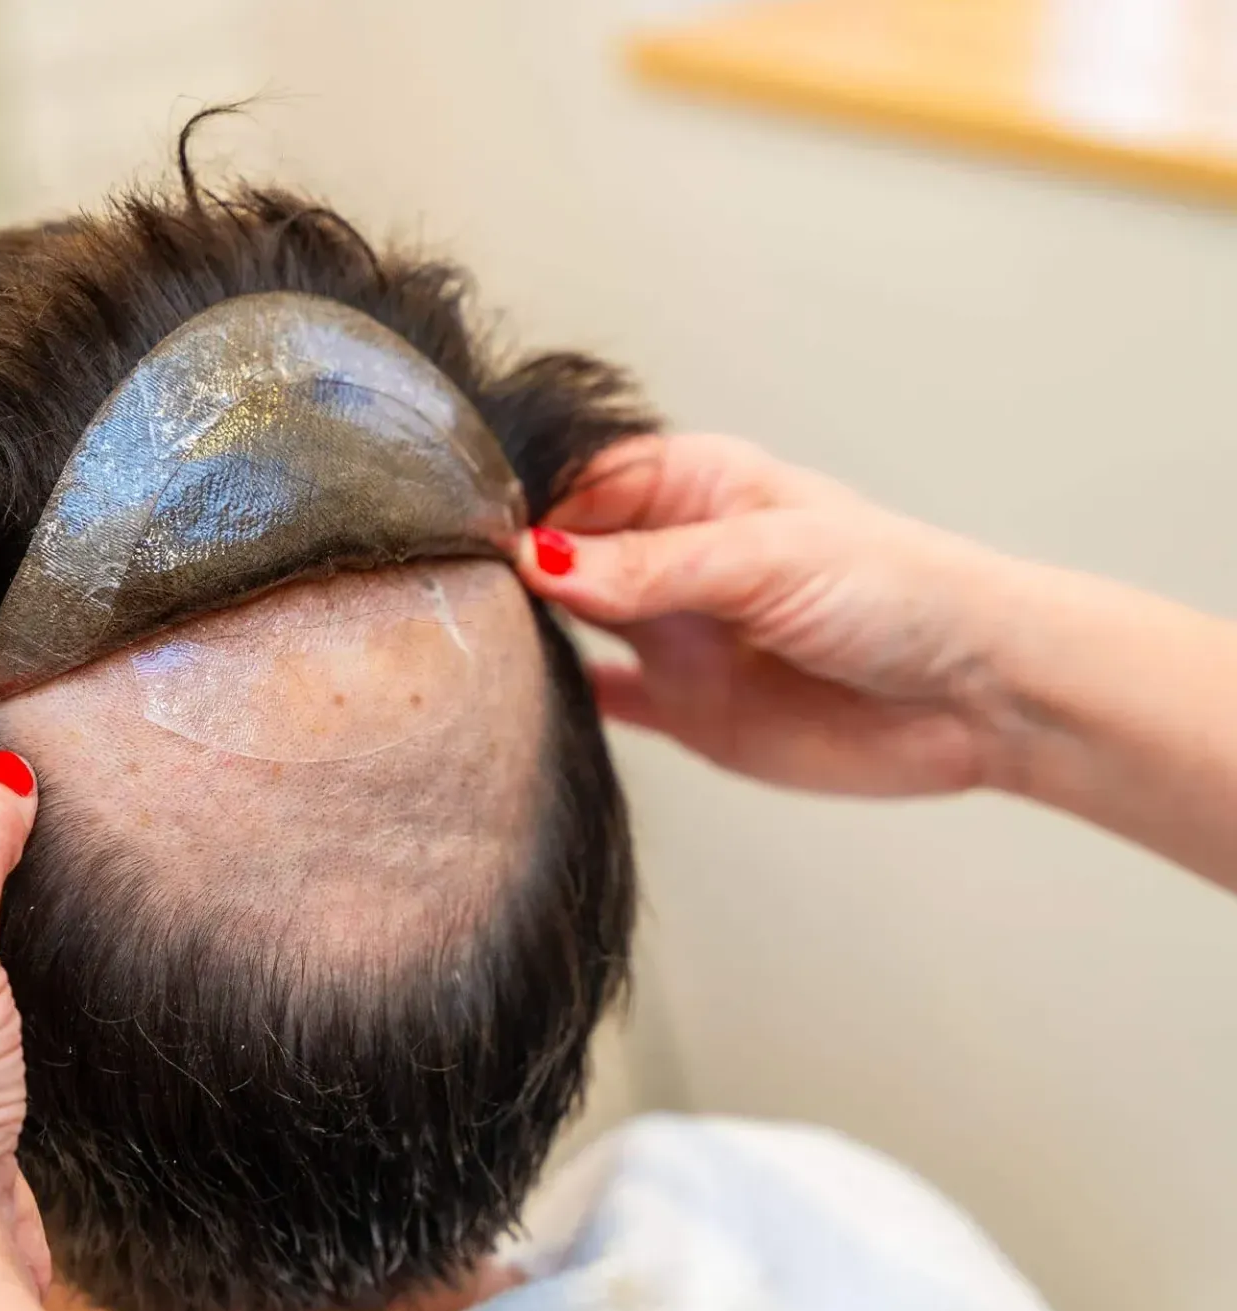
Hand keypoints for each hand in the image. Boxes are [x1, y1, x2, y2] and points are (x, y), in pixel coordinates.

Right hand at [511, 433, 1021, 796]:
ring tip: (468, 641)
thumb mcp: (765, 560)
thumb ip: (650, 569)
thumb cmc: (900, 592)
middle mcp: (672, 556)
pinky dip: (560, 699)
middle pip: (562, 553)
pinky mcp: (683, 708)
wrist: (979, 697)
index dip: (523, 505)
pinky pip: (600, 700)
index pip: (578, 483)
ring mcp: (673, 633)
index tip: (467, 535)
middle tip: (450, 591)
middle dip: (512, 568)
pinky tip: (516, 701)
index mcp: (693, 487)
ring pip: (570, 625)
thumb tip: (537, 565)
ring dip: (526, 633)